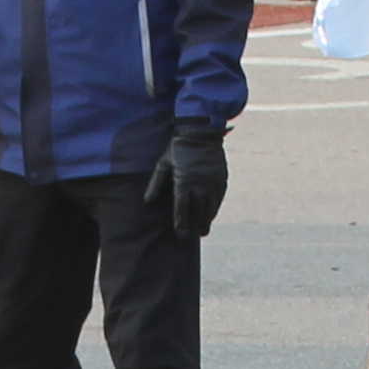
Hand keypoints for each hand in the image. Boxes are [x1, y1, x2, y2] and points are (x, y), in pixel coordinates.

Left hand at [151, 125, 228, 241]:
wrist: (200, 131)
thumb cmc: (178, 147)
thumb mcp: (163, 163)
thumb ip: (156, 183)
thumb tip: (147, 200)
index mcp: (184, 181)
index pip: (182, 208)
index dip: (181, 223)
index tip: (181, 235)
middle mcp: (200, 184)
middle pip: (198, 211)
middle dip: (196, 226)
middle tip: (194, 236)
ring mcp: (212, 181)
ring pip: (210, 207)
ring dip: (207, 220)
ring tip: (203, 230)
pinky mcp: (221, 178)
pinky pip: (218, 198)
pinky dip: (215, 208)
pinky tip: (211, 214)